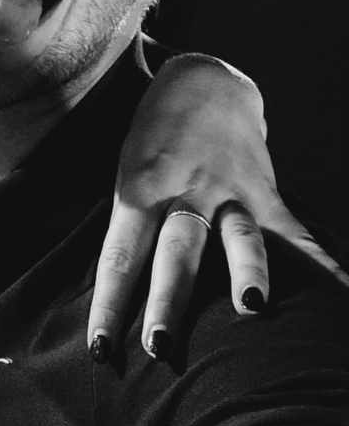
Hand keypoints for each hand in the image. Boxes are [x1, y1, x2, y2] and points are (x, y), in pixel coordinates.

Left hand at [87, 52, 348, 360]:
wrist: (201, 80)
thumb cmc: (152, 136)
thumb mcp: (127, 170)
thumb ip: (132, 222)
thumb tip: (120, 286)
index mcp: (139, 189)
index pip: (119, 254)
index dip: (110, 302)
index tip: (101, 346)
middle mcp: (183, 191)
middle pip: (175, 252)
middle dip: (168, 301)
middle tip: (160, 345)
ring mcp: (227, 191)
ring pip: (236, 237)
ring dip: (243, 273)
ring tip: (251, 307)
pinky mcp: (265, 191)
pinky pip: (294, 232)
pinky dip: (322, 266)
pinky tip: (344, 296)